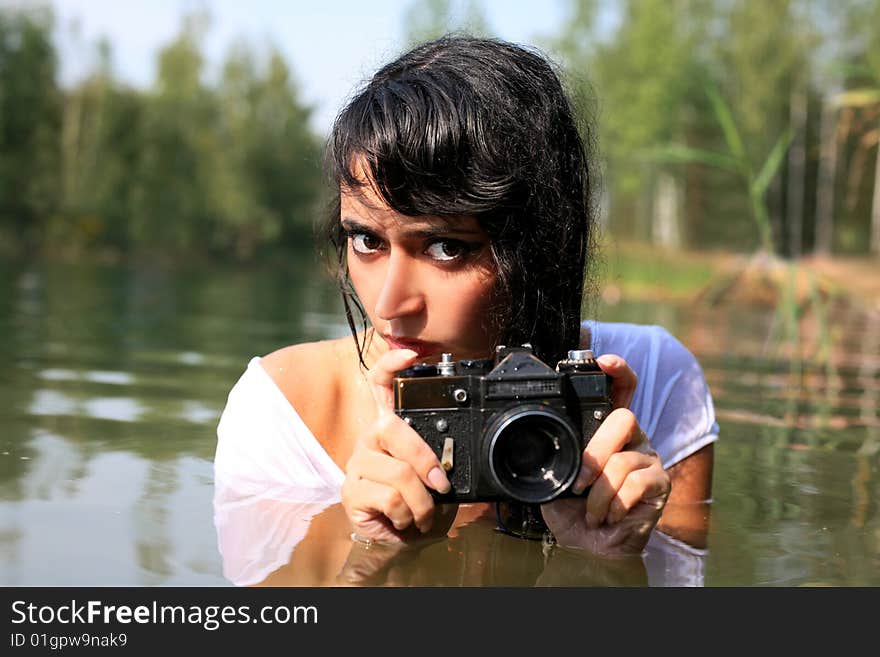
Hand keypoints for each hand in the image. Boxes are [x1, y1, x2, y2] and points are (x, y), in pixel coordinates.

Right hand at [341, 348, 455, 544]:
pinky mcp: (351, 493)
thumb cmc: (416, 501)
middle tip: (441, 485)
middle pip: (393, 430)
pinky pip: (390, 498)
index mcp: (388, 429)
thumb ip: (437, 458)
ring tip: (423, 513)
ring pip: (399, 473)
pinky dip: (408, 515)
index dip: (390, 365)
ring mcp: (357, 465)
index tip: (410, 355)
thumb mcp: (432, 475)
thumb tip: (451, 457)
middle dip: (426, 461)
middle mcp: (368, 440)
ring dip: (422, 502)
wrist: (398, 539)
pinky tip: (404, 520)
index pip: (379, 385)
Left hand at [541, 354, 670, 555]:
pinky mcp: (660, 483)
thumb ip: (553, 454)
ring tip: (592, 510)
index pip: (620, 390)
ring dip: (599, 493)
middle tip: (579, 482)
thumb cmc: (571, 509)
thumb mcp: (554, 477)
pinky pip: (636, 483)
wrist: (588, 547)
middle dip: (595, 453)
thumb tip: (531, 444)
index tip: (604, 361)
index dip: (617, 371)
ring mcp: (648, 458)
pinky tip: (609, 516)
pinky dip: (614, 505)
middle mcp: (631, 438)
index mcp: (606, 430)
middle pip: (624, 419)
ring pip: (623, 460)